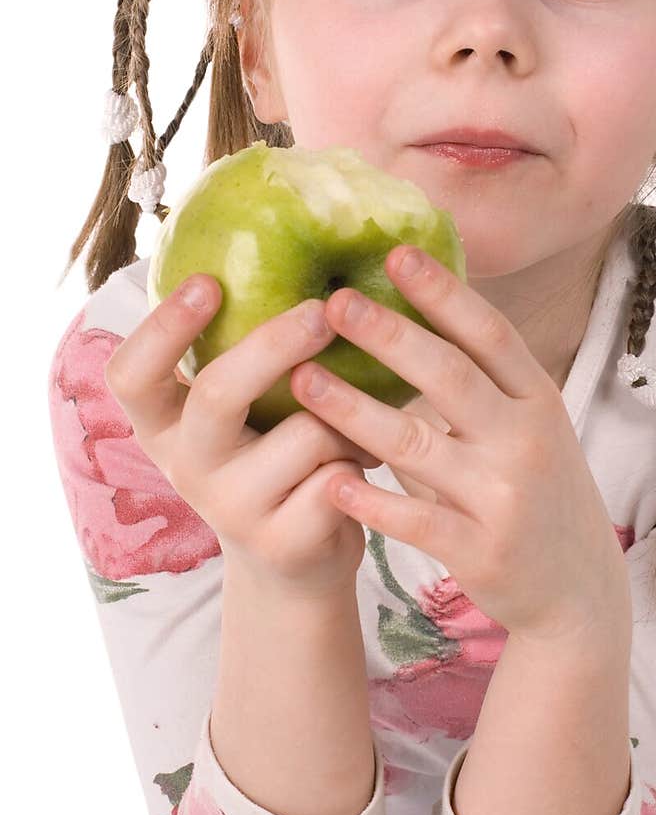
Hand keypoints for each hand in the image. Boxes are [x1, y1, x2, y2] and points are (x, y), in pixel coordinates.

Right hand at [103, 276, 385, 600]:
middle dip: (275, 343)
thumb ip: (244, 355)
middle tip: (323, 310)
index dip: (163, 326)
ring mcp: (231, 510)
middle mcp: (185, 466)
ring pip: (304, 432)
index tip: (209, 280)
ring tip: (361, 417)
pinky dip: (364, 458)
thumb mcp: (244, 412)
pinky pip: (339, 477)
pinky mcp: (282, 542)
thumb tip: (299, 249)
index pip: (131, 373)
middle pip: (218, 393)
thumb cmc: (274, 458)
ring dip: (347, 415)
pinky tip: (367, 463)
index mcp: (165, 425)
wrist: (295, 565)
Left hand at [289, 246, 631, 645]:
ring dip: (354, 411)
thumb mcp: (528, 426)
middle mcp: (527, 441)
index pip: (489, 333)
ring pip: (418, 446)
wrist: (577, 587)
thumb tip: (412, 307)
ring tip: (302, 381)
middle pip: (451, 376)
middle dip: (389, 335)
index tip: (395, 253)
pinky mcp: (482, 552)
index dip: (443, 292)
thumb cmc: (536, 489)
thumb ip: (479, 379)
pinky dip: (372, 501)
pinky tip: (331, 480)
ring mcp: (506, 498)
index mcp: (538, 399)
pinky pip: (416, 520)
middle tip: (334, 302)